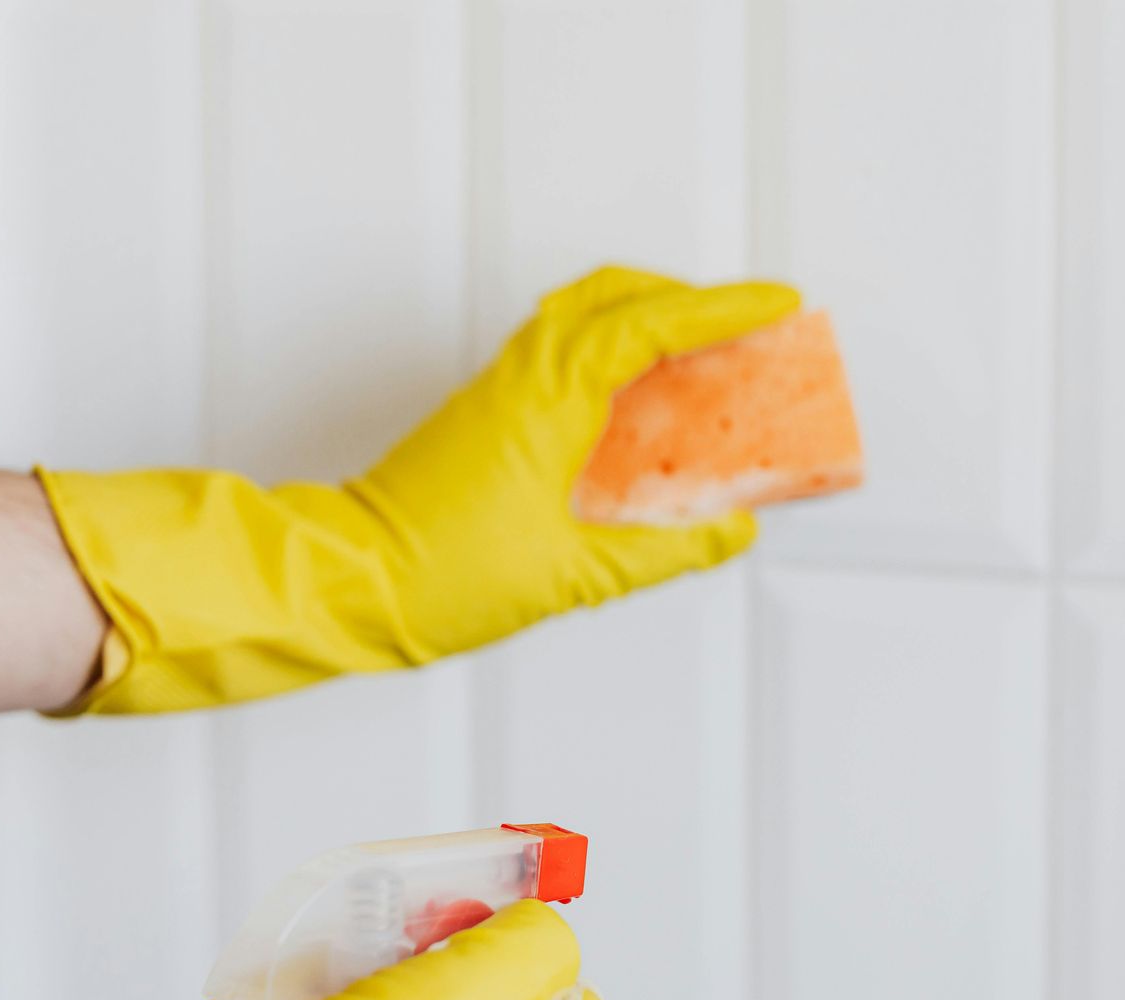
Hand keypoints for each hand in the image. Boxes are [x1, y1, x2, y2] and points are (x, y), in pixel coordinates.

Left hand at [37, 266, 799, 712]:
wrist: (348, 581)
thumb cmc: (437, 575)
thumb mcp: (573, 574)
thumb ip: (665, 552)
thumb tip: (728, 533)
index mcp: (549, 399)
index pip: (653, 324)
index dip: (723, 309)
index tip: (776, 304)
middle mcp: (521, 377)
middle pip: (615, 293)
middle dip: (687, 298)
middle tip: (742, 323)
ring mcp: (499, 389)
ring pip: (582, 314)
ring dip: (646, 318)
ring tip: (699, 356)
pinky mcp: (485, 413)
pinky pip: (560, 352)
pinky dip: (610, 351)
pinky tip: (635, 402)